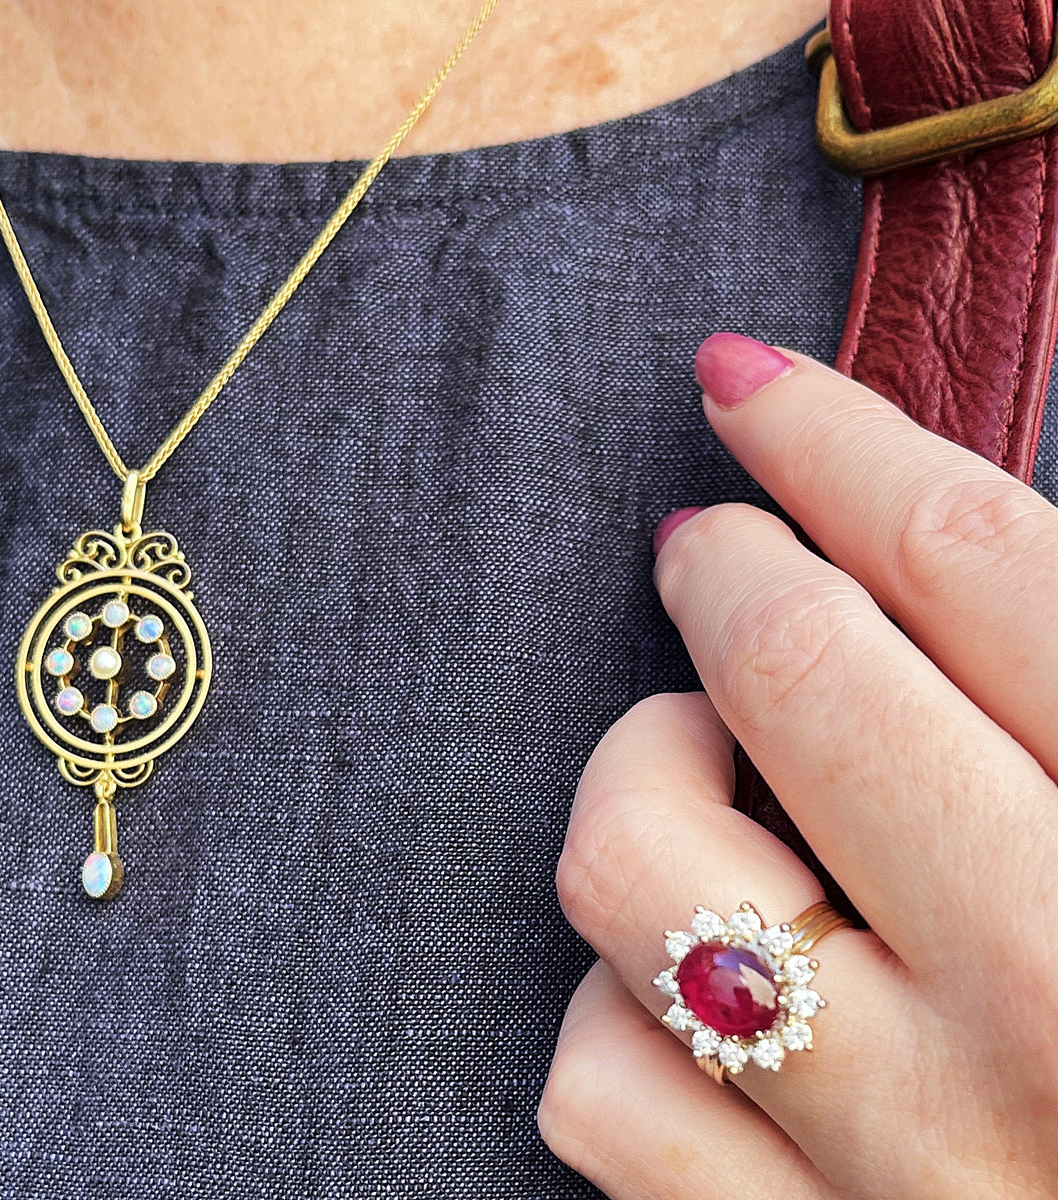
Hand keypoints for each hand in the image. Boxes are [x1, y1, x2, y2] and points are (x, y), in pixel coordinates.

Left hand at [538, 334, 1057, 1198]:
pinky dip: (613, 1002)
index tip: (750, 384)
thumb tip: (906, 512)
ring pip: (633, 872)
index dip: (837, 439)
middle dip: (723, 571)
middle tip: (707, 553)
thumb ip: (1050, 660)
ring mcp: (901, 1154)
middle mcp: (1042, 1010)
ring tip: (702, 778)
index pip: (969, 562)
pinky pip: (600, 1081)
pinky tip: (683, 981)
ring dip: (638, 780)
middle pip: (799, 675)